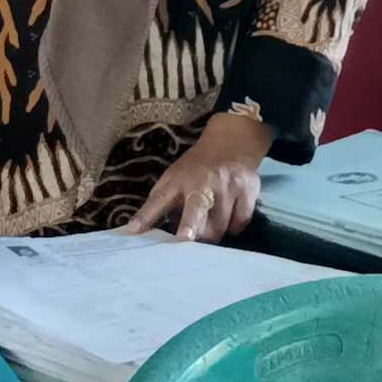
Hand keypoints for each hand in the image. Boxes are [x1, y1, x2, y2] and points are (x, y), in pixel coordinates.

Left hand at [133, 109, 268, 240]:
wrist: (231, 144)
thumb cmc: (195, 169)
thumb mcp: (173, 179)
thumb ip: (162, 203)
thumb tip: (143, 234)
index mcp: (177, 181)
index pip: (158, 200)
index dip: (145, 216)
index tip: (133, 230)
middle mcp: (202, 182)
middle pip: (196, 206)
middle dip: (190, 223)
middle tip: (185, 238)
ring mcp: (227, 185)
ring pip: (219, 225)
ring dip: (212, 234)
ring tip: (209, 226)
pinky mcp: (248, 189)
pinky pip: (240, 222)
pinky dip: (233, 227)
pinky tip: (228, 218)